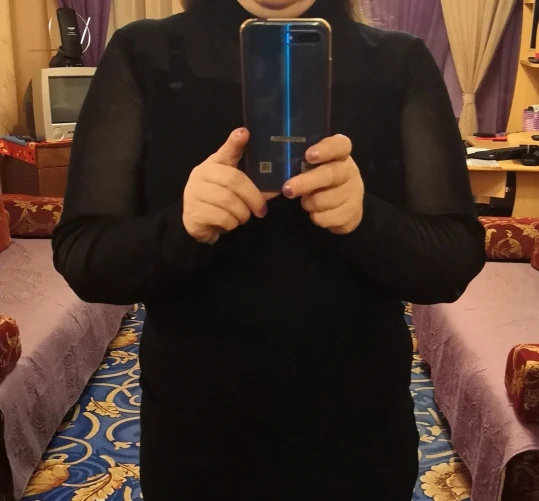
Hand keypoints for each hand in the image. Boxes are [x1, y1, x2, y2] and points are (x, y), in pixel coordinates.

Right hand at [183, 128, 267, 243]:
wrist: (199, 223)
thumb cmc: (222, 203)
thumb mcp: (238, 190)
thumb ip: (256, 184)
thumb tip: (278, 186)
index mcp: (214, 164)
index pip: (226, 152)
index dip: (234, 143)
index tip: (244, 134)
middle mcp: (201, 174)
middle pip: (234, 180)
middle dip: (253, 198)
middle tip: (261, 211)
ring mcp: (194, 193)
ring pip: (228, 201)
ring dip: (242, 214)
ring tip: (241, 217)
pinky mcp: (192, 213)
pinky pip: (221, 217)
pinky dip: (231, 224)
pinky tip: (228, 224)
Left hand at [282, 135, 364, 234]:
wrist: (342, 205)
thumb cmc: (319, 180)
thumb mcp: (310, 167)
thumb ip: (298, 163)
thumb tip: (272, 171)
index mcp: (340, 154)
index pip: (340, 145)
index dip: (326, 149)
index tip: (308, 155)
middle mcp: (350, 170)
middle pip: (331, 174)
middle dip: (306, 183)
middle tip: (287, 189)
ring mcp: (355, 192)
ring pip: (326, 200)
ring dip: (309, 203)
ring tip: (307, 202)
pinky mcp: (354, 212)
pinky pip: (329, 218)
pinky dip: (317, 218)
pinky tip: (317, 213)